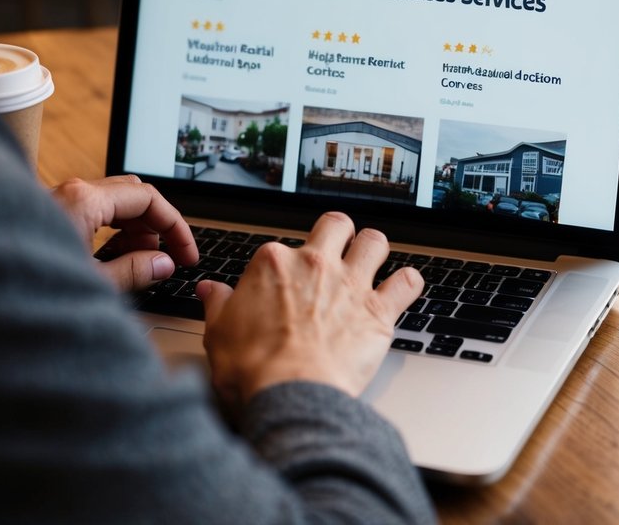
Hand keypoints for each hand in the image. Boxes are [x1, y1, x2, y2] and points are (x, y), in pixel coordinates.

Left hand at [51, 174, 198, 292]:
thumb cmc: (23, 288)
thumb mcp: (90, 283)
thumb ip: (132, 271)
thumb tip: (163, 264)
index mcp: (85, 200)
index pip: (148, 198)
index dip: (175, 226)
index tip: (186, 253)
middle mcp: (73, 192)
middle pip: (133, 195)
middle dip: (156, 226)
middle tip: (167, 258)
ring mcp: (60, 200)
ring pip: (114, 201)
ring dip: (135, 229)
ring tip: (140, 263)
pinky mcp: (51, 213)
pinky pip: (93, 210)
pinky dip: (112, 230)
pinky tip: (114, 257)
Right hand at [197, 211, 422, 410]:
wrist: (291, 394)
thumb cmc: (254, 369)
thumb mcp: (219, 333)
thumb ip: (218, 305)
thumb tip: (210, 291)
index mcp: (274, 263)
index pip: (282, 248)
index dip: (284, 267)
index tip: (283, 285)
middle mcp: (316, 264)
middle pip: (336, 225)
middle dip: (339, 234)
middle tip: (336, 251)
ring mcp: (350, 284)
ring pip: (375, 241)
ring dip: (374, 249)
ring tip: (371, 261)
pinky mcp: (377, 310)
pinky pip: (407, 282)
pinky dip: (408, 283)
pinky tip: (403, 288)